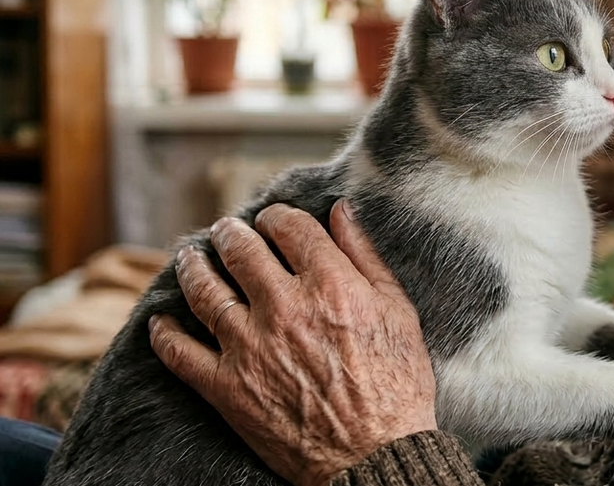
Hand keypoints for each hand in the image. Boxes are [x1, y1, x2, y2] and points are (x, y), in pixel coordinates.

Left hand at [149, 201, 436, 485]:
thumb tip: (341, 212)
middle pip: (241, 251)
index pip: (289, 228)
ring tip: (190, 258)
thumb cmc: (397, 384)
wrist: (375, 455)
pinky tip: (161, 321)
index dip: (277, 215)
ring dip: (192, 267)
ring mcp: (250, 348)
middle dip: (230, 233)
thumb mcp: (397, 311)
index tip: (272, 219)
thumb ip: (365, 257)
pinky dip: (164, 333)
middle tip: (225, 230)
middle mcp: (285, 309)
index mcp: (331, 286)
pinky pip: (180, 353)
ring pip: (204, 292)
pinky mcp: (227, 388)